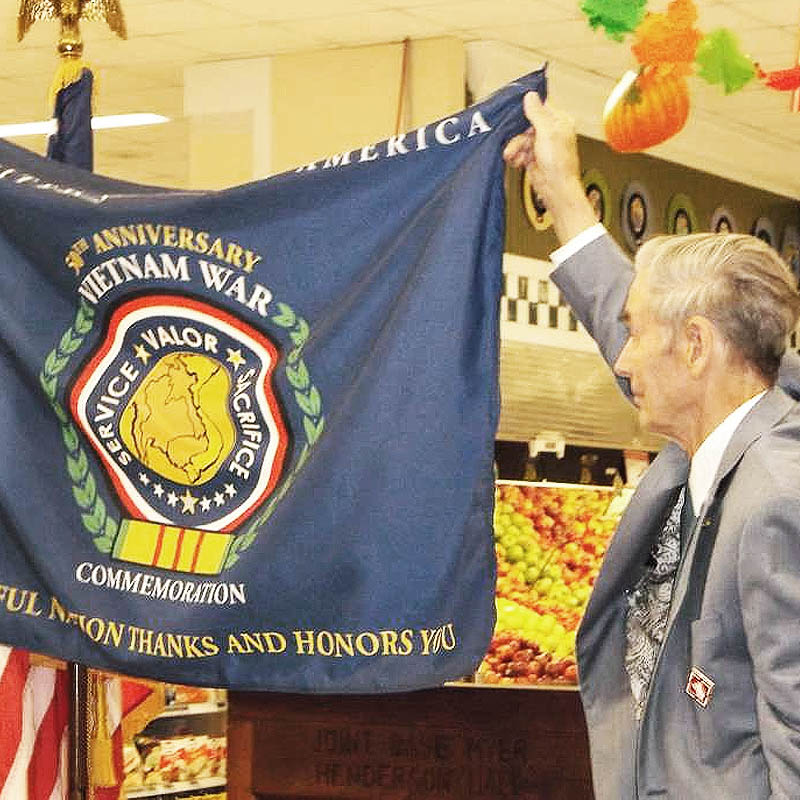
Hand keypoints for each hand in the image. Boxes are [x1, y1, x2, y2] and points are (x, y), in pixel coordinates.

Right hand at [503, 92, 597, 243]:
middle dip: (519, 136)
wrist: (555, 189)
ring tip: (513, 157)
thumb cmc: (558, 163)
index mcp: (560, 122)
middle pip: (527, 125)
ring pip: (521, 139)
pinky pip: (520, 151)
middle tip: (514, 144)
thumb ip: (537, 113)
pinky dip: (516, 156)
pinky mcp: (534, 158)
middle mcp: (552, 132)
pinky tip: (517, 162)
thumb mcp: (547, 132)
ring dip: (515, 148)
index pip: (540, 109)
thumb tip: (530, 95)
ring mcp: (542, 145)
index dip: (526, 113)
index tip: (514, 116)